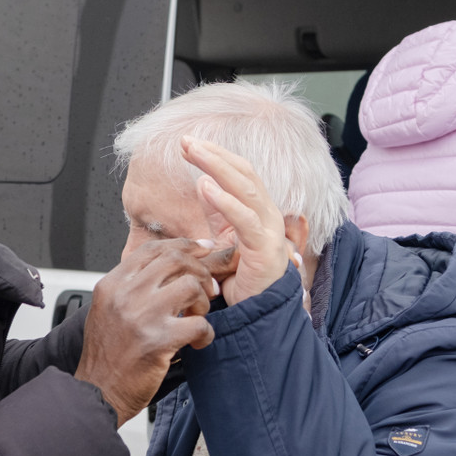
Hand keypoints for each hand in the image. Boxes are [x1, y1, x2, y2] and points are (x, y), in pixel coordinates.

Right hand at [76, 240, 224, 423]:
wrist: (95, 393)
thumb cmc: (105, 356)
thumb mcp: (107, 310)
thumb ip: (131, 287)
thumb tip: (168, 269)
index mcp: (112, 285)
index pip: (152, 249)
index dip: (183, 246)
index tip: (201, 250)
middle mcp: (125, 294)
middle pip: (175, 260)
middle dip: (200, 271)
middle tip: (207, 289)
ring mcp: (142, 316)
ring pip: (191, 286)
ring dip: (203, 302)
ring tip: (196, 318)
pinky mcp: (159, 341)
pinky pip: (199, 324)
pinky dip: (206, 333)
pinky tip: (197, 342)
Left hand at [180, 136, 296, 304]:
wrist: (258, 314)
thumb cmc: (242, 280)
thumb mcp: (223, 239)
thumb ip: (216, 212)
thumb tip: (202, 183)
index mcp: (256, 211)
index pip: (239, 173)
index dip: (216, 156)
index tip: (189, 145)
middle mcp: (267, 215)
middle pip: (244, 173)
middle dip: (214, 154)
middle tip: (187, 142)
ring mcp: (269, 230)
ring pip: (246, 188)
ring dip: (218, 167)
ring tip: (194, 154)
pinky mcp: (265, 248)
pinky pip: (246, 219)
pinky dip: (225, 201)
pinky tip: (206, 187)